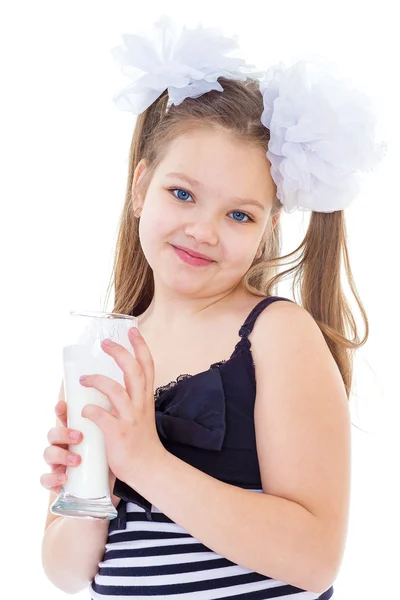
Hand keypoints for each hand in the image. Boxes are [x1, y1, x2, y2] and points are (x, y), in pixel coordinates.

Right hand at [40, 399, 120, 507]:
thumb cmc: (111, 458)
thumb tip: (120, 401)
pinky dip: (52, 478)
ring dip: (61, 455)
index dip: (60, 410)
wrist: (114, 487)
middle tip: (80, 437)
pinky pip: (46, 480)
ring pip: (48, 453)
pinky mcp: (58, 483)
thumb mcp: (112, 439)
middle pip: (53, 434)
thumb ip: (112, 423)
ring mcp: (59, 464)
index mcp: (76, 433)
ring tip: (78, 460)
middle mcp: (64, 446)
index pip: (64, 418)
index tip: (63, 405)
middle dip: (63, 433)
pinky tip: (65, 478)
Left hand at [79, 327, 166, 485]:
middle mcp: (140, 404)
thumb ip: (130, 398)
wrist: (149, 469)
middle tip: (105, 343)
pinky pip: (103, 416)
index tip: (132, 330)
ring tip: (83, 378)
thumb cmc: (141, 442)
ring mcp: (130, 418)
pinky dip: (91, 410)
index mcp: (145, 398)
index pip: (147, 366)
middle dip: (120, 353)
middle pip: (134, 370)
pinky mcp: (119, 434)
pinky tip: (83, 410)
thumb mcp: (140, 414)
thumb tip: (110, 385)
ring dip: (98, 380)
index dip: (141, 346)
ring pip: (116, 390)